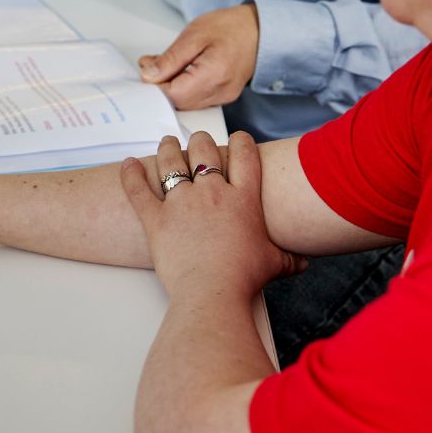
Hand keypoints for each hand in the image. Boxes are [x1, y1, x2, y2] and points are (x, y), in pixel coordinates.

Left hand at [118, 131, 297, 297]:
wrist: (213, 293)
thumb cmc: (245, 279)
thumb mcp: (275, 265)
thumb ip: (289, 258)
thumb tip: (303, 263)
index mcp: (243, 198)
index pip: (243, 154)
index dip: (240, 141)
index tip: (237, 139)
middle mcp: (211, 192)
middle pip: (204, 149)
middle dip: (200, 141)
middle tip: (197, 142)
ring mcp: (181, 203)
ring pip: (171, 161)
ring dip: (168, 148)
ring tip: (167, 143)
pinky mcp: (156, 219)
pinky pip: (138, 189)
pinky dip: (130, 174)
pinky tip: (128, 164)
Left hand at [138, 4, 260, 109]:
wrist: (258, 30)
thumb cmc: (230, 27)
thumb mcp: (194, 35)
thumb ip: (170, 58)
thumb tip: (148, 75)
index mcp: (213, 75)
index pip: (172, 94)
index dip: (153, 83)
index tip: (146, 66)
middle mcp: (220, 92)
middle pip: (177, 102)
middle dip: (160, 85)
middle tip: (152, 63)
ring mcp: (223, 97)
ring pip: (185, 103)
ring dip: (170, 87)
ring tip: (168, 64)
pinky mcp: (223, 97)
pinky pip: (195, 100)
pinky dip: (183, 88)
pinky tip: (181, 71)